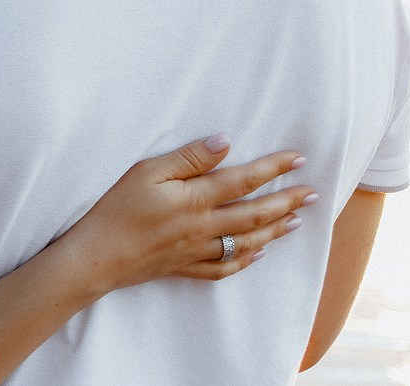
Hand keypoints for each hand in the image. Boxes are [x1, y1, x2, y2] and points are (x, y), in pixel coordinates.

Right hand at [61, 134, 315, 292]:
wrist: (96, 257)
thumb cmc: (115, 209)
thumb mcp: (146, 171)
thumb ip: (188, 158)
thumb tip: (225, 142)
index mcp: (196, 199)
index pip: (244, 180)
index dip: (274, 168)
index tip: (298, 158)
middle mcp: (204, 227)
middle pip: (255, 213)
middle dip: (287, 201)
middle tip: (313, 194)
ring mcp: (196, 250)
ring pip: (247, 241)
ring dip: (275, 230)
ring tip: (296, 221)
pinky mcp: (184, 267)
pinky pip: (225, 267)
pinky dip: (246, 260)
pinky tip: (257, 252)